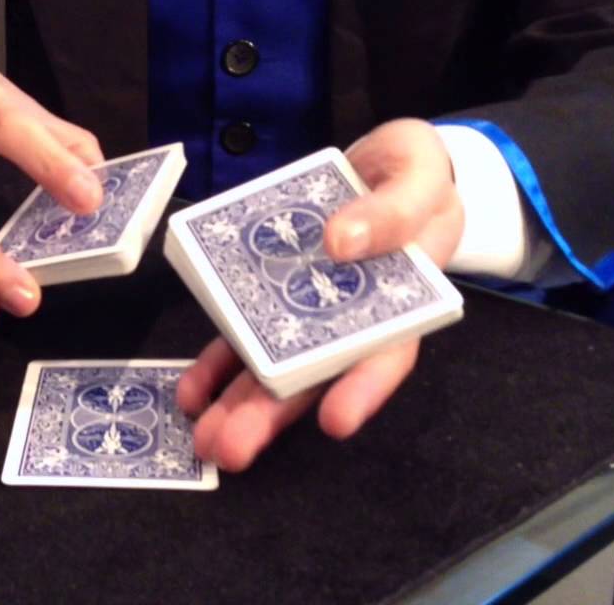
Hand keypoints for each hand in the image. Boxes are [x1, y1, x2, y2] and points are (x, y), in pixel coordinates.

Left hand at [176, 118, 464, 470]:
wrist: (386, 161)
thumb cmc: (419, 173)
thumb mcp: (420, 177)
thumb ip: (392, 210)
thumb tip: (341, 241)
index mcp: (402, 300)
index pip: (387, 352)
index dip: (362, 388)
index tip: (335, 422)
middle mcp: (352, 319)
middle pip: (314, 374)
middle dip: (272, 414)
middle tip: (233, 452)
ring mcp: (307, 311)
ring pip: (273, 367)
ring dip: (238, 404)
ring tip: (204, 440)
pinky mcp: (273, 295)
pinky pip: (243, 333)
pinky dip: (218, 363)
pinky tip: (192, 393)